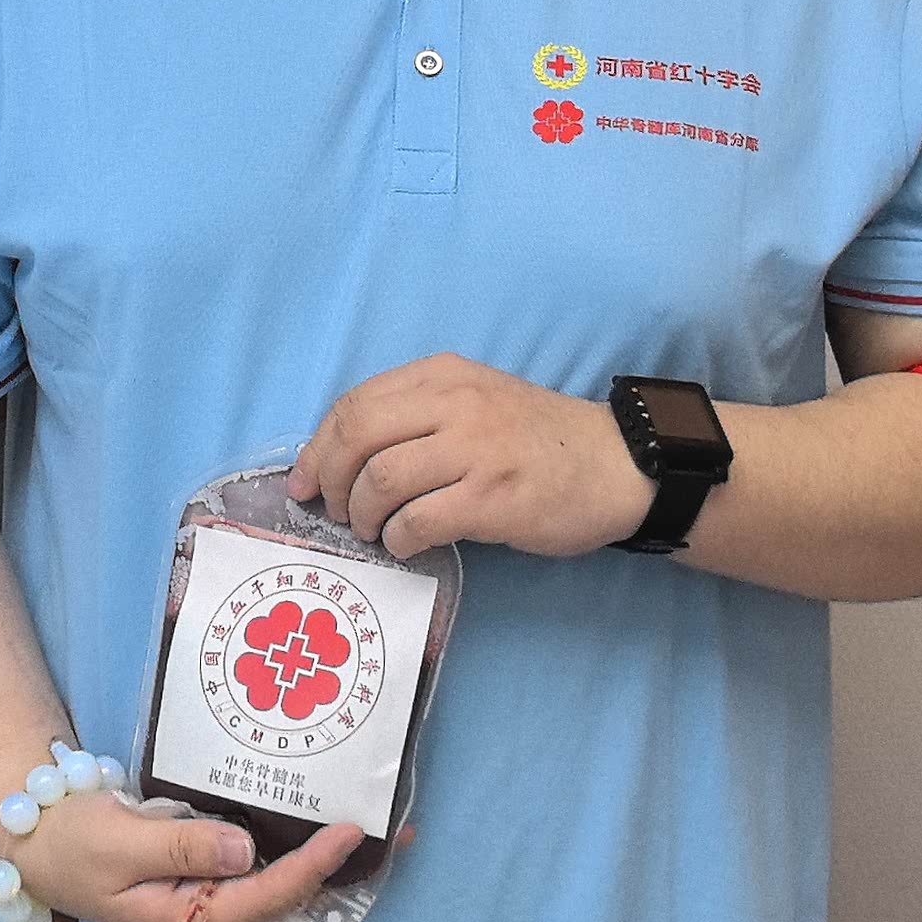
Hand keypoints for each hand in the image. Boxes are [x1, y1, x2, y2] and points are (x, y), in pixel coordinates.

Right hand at [13, 793, 365, 921]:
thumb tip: (245, 848)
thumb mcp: (120, 844)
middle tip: (399, 834)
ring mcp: (214, 895)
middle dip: (343, 869)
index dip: (314, 865)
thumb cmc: (74, 844)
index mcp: (193, 920)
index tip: (351, 832)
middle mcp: (214, 915)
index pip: (269, 895)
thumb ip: (183, 848)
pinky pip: (266, 863)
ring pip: (284, 881)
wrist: (40, 839)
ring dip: (330, 858)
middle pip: (291, 897)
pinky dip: (298, 843)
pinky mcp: (210, 872)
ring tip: (381, 829)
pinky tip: (324, 821)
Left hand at [289, 352, 653, 558]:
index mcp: (443, 376)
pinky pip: (418, 521)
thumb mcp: (475, 401)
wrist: (618, 466)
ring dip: (362, 515)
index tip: (303, 482)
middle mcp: (456, 404)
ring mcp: (476, 450)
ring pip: (380, 481)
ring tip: (372, 531)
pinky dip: (399, 539)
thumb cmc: (537, 440)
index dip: (317, 448)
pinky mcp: (494, 498)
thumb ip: (414, 415)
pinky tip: (406, 545)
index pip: (353, 404)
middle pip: (357, 437)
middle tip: (334, 511)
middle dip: (330, 481)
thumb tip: (338, 457)